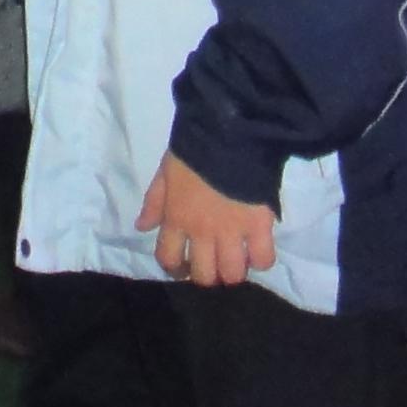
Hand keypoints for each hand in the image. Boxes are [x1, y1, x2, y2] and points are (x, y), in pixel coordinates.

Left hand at [135, 152, 275, 287]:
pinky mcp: (259, 225)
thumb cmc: (194, 149)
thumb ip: (154, 202)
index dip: (175, 269)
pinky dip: (261, 259)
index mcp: (177, 218)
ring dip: (233, 271)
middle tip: (214, 264)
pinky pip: (263, 259)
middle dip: (208, 276)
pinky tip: (258, 249)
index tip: (183, 266)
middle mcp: (202, 232)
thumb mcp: (165, 172)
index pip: (168, 258)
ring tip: (236, 259)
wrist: (228, 131)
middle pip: (204, 275)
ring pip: (232, 274)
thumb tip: (142, 227)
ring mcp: (232, 231)